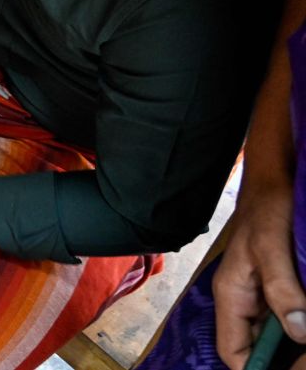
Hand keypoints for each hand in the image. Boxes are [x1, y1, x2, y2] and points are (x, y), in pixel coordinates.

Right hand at [213, 179, 305, 366]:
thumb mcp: (271, 246)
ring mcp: (262, 294)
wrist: (275, 179)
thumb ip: (281, 289)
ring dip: (296, 344)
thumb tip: (299, 333)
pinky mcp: (279, 286)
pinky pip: (288, 318)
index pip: (233, 351)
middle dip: (283, 360)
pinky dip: (301, 325)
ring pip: (276, 336)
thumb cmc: (268, 207)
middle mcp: (244, 299)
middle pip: (256, 348)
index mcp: (232, 294)